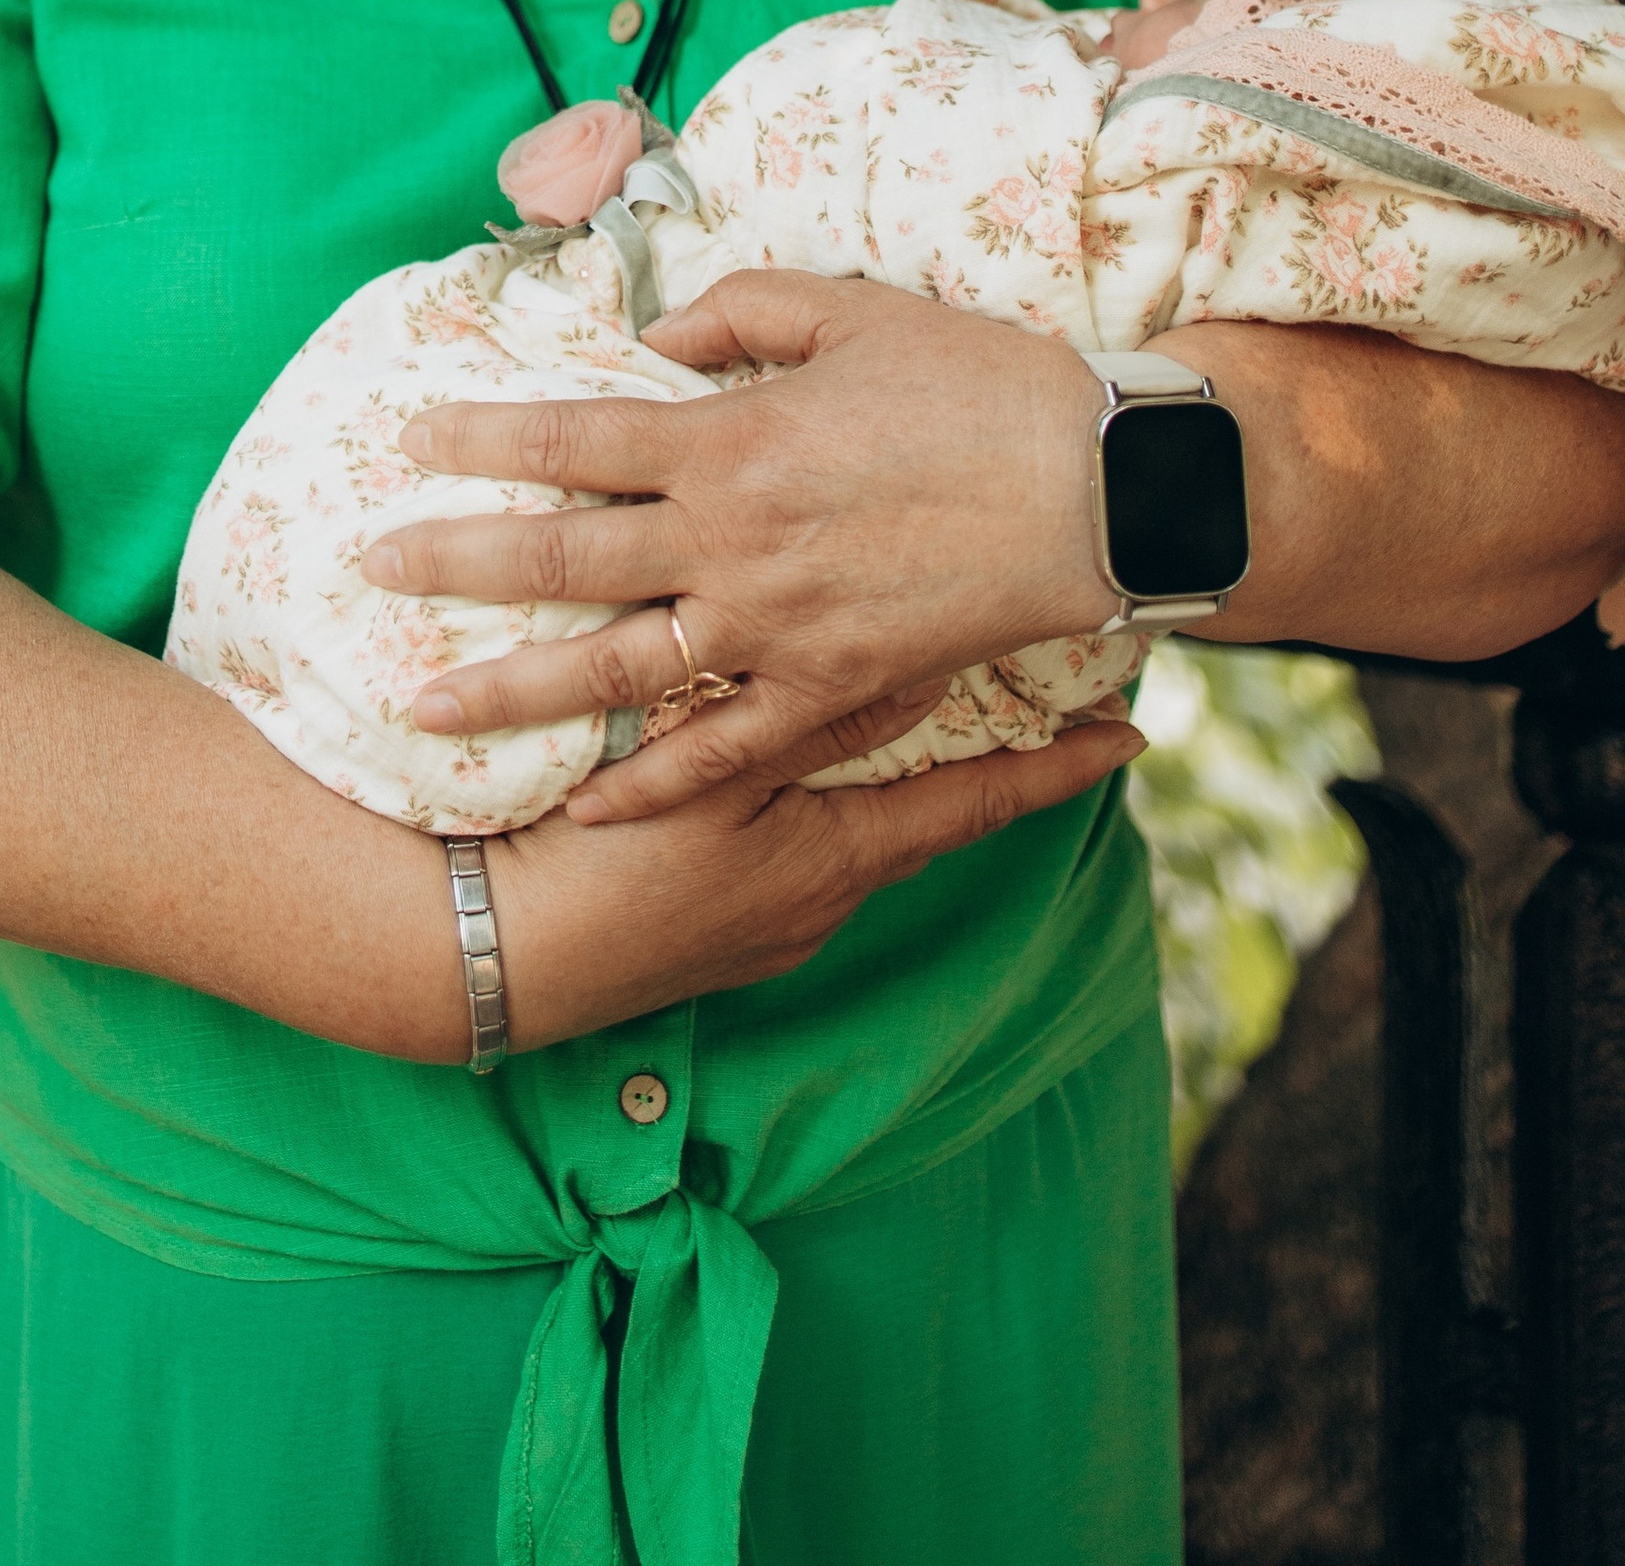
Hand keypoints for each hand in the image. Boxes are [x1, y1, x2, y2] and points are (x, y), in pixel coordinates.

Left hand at [360, 273, 1117, 821]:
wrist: (1097, 487)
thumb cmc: (979, 383)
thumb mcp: (855, 311)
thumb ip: (743, 312)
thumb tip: (661, 332)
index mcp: (735, 439)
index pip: (574, 437)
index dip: (483, 437)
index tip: (408, 439)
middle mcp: (736, 539)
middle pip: (565, 555)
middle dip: (456, 564)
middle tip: (368, 570)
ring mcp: (779, 627)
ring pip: (619, 667)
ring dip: (516, 688)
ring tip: (426, 704)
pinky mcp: (833, 691)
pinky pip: (725, 748)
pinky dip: (652, 778)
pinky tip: (588, 798)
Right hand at [488, 685, 1142, 1044]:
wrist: (490, 956)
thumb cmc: (598, 864)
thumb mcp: (713, 783)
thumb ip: (814, 723)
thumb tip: (919, 669)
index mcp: (832, 861)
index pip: (972, 803)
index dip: (1054, 771)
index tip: (1135, 738)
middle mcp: (817, 901)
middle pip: (923, 818)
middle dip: (981, 765)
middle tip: (1047, 709)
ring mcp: (766, 925)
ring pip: (852, 827)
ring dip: (886, 780)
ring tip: (920, 718)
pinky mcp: (711, 928)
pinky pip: (792, 849)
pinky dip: (812, 801)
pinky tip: (785, 768)